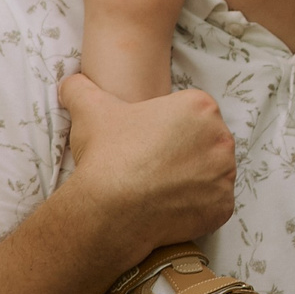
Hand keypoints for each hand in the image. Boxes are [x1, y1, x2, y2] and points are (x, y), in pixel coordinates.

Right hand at [58, 75, 236, 252]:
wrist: (108, 210)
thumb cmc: (106, 156)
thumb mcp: (89, 109)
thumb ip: (80, 88)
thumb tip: (70, 83)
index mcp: (200, 107)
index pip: (191, 114)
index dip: (168, 129)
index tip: (148, 142)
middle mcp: (221, 138)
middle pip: (206, 143)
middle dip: (184, 153)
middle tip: (152, 166)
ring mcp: (225, 176)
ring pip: (212, 174)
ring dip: (193, 180)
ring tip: (160, 188)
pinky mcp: (223, 207)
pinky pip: (214, 205)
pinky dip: (197, 208)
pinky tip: (170, 207)